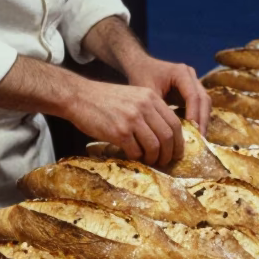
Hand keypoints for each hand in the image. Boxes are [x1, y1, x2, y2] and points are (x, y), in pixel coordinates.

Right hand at [68, 79, 185, 167]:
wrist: (79, 97)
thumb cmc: (105, 99)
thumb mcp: (133, 96)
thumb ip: (149, 110)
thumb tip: (165, 135)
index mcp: (150, 97)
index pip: (175, 122)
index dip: (179, 141)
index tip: (177, 152)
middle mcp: (144, 106)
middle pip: (168, 136)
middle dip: (169, 153)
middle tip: (165, 161)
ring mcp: (132, 119)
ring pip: (155, 146)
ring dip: (155, 158)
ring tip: (150, 161)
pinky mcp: (119, 132)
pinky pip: (136, 151)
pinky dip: (138, 158)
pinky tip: (134, 157)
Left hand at [123, 54, 211, 136]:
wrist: (140, 67)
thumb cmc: (141, 77)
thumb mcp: (147, 92)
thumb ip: (158, 109)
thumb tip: (168, 131)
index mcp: (181, 73)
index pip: (192, 95)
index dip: (194, 113)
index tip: (192, 130)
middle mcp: (191, 76)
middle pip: (204, 99)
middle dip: (202, 119)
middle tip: (200, 138)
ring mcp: (193, 83)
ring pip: (205, 103)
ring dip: (202, 120)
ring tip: (198, 138)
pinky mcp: (192, 91)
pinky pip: (199, 106)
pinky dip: (197, 118)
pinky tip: (192, 132)